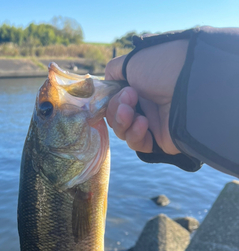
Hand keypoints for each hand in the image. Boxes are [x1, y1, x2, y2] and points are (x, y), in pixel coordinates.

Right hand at [105, 40, 187, 154]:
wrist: (189, 84)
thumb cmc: (162, 66)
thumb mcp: (132, 60)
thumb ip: (114, 70)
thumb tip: (107, 81)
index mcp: (140, 85)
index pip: (114, 100)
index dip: (110, 99)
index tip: (116, 92)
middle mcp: (146, 103)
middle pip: (116, 116)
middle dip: (116, 108)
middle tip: (129, 97)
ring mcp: (153, 122)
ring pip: (123, 131)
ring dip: (122, 121)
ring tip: (132, 112)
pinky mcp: (159, 140)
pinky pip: (137, 143)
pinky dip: (135, 134)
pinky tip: (143, 123)